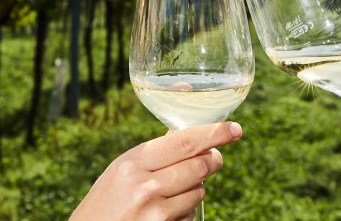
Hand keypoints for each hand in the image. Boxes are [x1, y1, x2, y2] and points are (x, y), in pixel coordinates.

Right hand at [71, 121, 242, 220]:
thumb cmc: (106, 203)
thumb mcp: (122, 171)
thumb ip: (155, 154)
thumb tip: (194, 131)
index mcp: (133, 162)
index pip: (184, 141)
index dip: (214, 133)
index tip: (234, 129)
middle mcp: (144, 186)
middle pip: (199, 166)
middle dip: (212, 160)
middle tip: (214, 158)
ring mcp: (155, 213)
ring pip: (199, 192)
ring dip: (195, 189)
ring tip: (173, 191)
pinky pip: (190, 216)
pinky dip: (185, 212)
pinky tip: (165, 213)